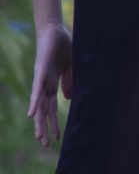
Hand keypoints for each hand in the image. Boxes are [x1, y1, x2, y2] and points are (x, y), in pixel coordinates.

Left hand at [28, 22, 72, 147]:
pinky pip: (37, 90)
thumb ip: (69, 82)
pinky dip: (35, 102)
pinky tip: (32, 114)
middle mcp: (45, 85)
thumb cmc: (64, 45)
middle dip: (44, 127)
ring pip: (40, 105)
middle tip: (44, 145)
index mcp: (53, 84)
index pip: (52, 107)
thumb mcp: (72, 67)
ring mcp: (41, 79)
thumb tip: (68, 99)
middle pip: (44, 111)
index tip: (56, 138)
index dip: (53, 122)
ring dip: (39, 121)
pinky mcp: (41, 72)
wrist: (55, 29)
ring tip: (39, 137)